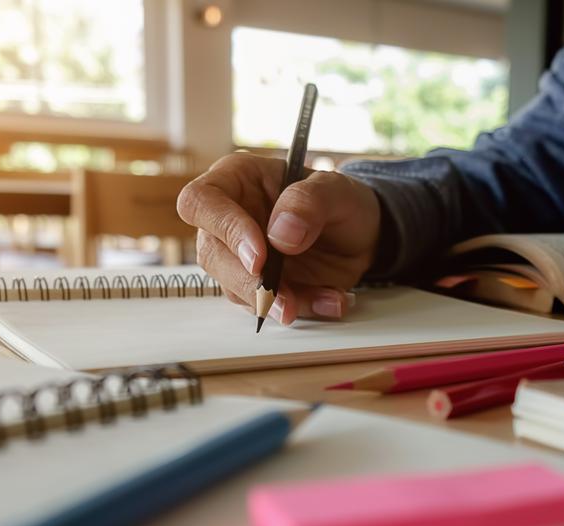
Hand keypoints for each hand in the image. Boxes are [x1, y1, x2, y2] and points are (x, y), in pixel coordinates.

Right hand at [177, 152, 380, 324]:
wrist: (363, 234)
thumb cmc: (341, 201)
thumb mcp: (336, 190)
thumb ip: (308, 202)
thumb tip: (280, 234)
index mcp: (236, 180)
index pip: (200, 202)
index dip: (224, 229)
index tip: (259, 256)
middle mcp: (229, 219)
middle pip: (212, 254)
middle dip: (248, 282)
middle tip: (285, 298)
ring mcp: (240, 257)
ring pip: (234, 288)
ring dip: (276, 302)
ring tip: (325, 297)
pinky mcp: (258, 286)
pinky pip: (267, 306)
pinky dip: (302, 308)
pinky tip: (331, 299)